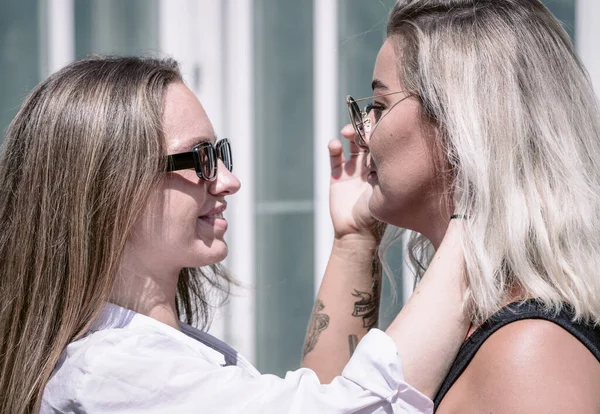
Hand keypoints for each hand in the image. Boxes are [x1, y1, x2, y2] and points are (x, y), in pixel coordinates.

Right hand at [329, 125, 383, 241]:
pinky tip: (335, 144)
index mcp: (386, 167)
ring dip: (350, 133)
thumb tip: (391, 144)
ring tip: (348, 132)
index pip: (385, 142)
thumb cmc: (376, 213)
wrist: (357, 232)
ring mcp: (353, 169)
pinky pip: (335, 156)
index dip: (381, 129)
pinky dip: (334, 147)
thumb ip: (386, 169)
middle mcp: (370, 165)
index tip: (380, 119)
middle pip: (368, 138)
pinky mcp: (337, 174)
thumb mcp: (385, 189)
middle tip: (364, 121)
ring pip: (351, 143)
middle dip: (365, 127)